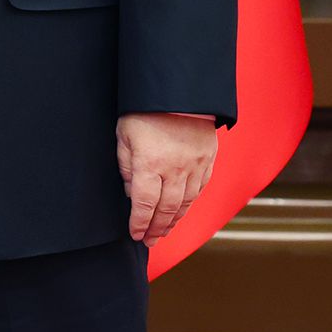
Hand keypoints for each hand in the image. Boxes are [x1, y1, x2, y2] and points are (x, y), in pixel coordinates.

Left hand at [115, 112, 216, 246]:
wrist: (179, 90)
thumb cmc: (145, 110)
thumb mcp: (124, 134)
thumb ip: (126, 165)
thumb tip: (132, 192)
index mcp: (150, 163)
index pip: (144, 204)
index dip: (139, 223)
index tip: (135, 234)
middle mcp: (174, 169)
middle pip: (166, 209)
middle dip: (156, 228)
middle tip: (150, 241)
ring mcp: (194, 166)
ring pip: (185, 203)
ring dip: (174, 220)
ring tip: (164, 231)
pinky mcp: (208, 160)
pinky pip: (200, 189)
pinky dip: (190, 204)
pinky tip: (182, 211)